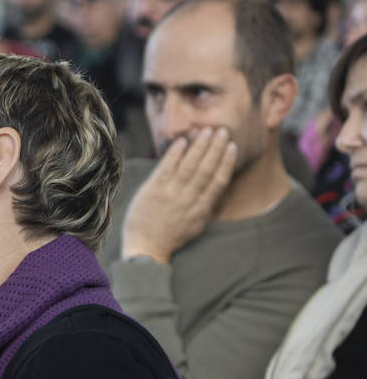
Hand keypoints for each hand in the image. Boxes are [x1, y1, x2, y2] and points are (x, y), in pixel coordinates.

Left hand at [122, 127, 236, 262]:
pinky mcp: (153, 191)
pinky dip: (174, 154)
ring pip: (188, 166)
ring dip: (198, 146)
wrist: (146, 248)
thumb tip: (218, 186)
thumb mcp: (197, 224)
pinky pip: (166, 168)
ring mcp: (170, 194)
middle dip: (215, 148)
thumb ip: (207, 205)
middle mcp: (188, 199)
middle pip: (206, 169)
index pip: (218, 180)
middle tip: (222, 130)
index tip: (232, 146)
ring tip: (205, 130)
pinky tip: (182, 141)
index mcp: (202, 208)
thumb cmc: (172, 236)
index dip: (226, 162)